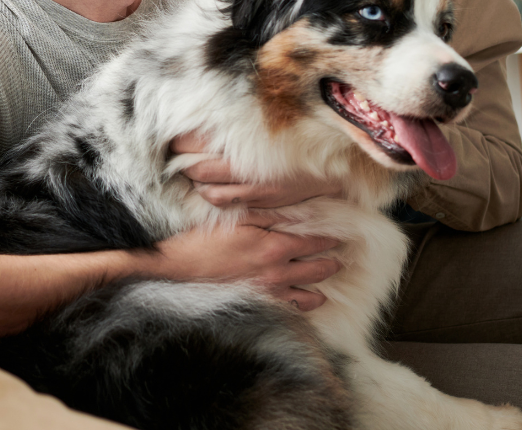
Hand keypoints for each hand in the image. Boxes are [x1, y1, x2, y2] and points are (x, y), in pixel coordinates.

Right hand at [145, 214, 340, 310]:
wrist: (180, 269)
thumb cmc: (206, 241)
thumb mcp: (238, 219)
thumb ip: (270, 216)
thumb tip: (298, 213)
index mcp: (274, 246)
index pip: (314, 242)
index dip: (329, 238)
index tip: (339, 235)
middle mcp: (278, 272)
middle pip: (319, 269)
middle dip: (333, 262)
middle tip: (341, 257)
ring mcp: (271, 292)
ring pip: (311, 294)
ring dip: (321, 286)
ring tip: (326, 280)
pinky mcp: (261, 305)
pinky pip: (293, 309)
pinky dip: (304, 305)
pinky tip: (307, 299)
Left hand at [172, 131, 341, 207]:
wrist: (331, 162)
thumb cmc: (295, 139)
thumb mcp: (267, 125)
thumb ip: (239, 122)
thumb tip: (207, 114)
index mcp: (247, 141)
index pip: (199, 140)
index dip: (181, 139)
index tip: (173, 135)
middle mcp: (248, 165)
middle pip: (196, 166)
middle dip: (180, 160)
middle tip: (174, 152)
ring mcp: (254, 186)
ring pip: (206, 189)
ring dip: (194, 181)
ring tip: (191, 170)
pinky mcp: (260, 200)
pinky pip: (223, 202)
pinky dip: (210, 194)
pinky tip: (210, 185)